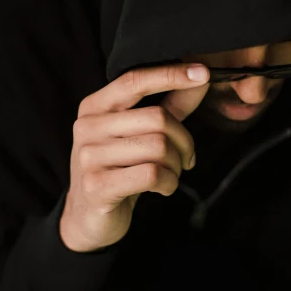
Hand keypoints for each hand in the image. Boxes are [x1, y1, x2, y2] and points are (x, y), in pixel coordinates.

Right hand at [60, 63, 209, 251]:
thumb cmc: (119, 170)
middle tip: (186, 158)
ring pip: (159, 147)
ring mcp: (89, 156)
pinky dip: (169, 182)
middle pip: (157, 118)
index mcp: (94, 107)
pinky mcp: (97, 185)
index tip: (203, 73)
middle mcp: (87, 126)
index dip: (170, 74)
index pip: (135, 80)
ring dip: (176, 166)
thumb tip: (200, 77)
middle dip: (184, 141)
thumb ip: (169, 106)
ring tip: (171, 175)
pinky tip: (163, 188)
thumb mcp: (139, 135)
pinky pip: (152, 174)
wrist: (87, 217)